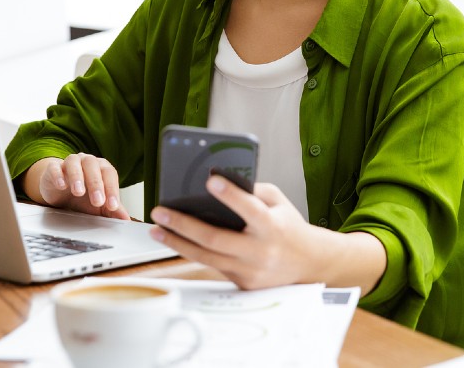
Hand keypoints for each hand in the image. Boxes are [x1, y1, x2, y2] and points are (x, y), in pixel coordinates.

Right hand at [29, 155, 129, 219]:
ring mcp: (69, 163)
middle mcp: (86, 161)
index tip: (112, 206)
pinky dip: (58, 175)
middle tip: (97, 201)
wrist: (59, 193)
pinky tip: (61, 185)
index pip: (109, 175)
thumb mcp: (98, 205)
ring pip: (74, 162)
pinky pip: (55, 167)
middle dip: (96, 184)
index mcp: (101, 168)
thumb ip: (112, 210)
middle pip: (93, 166)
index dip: (112, 189)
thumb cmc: (82, 197)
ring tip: (79, 192)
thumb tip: (125, 219)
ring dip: (77, 177)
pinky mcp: (53, 168)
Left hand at [148, 176, 318, 289]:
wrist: (307, 264)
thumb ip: (251, 191)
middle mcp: (260, 251)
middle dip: (183, 224)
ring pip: (206, 257)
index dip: (230, 195)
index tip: (211, 180)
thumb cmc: (288, 226)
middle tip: (161, 211)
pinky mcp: (241, 283)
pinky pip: (212, 266)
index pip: (250, 209)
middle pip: (215, 239)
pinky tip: (174, 240)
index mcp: (272, 227)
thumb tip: (219, 182)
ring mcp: (249, 271)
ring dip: (176, 242)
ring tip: (156, 228)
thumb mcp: (277, 201)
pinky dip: (191, 252)